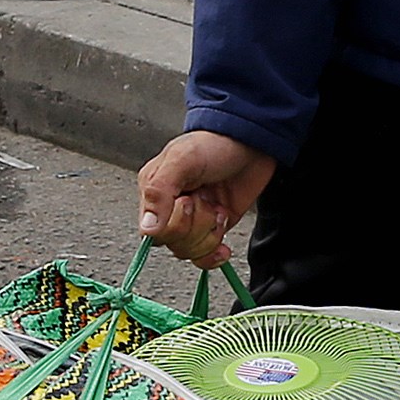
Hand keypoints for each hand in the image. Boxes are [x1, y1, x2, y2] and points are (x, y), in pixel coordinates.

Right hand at [136, 130, 275, 269]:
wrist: (252, 142)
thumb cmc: (215, 144)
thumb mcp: (183, 160)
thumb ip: (160, 192)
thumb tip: (147, 229)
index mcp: (154, 190)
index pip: (152, 231)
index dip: (174, 223)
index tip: (189, 200)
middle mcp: (170, 208)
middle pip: (172, 243)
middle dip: (196, 225)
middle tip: (205, 198)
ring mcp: (193, 220)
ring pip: (189, 251)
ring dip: (210, 233)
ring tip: (217, 208)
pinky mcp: (213, 228)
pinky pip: (204, 257)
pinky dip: (213, 256)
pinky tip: (223, 248)